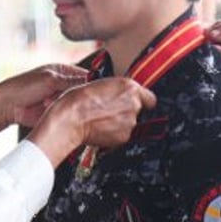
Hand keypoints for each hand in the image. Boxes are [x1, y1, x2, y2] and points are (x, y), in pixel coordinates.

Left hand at [0, 64, 87, 131]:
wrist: (6, 108)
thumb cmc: (23, 88)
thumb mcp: (50, 81)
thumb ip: (72, 81)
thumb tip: (91, 80)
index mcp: (62, 70)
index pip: (85, 74)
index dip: (94, 81)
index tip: (102, 88)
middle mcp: (64, 84)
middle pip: (83, 90)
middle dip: (83, 95)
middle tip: (84, 99)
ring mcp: (61, 99)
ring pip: (77, 103)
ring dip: (75, 106)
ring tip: (68, 106)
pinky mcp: (57, 112)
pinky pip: (69, 114)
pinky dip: (70, 115)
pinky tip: (67, 115)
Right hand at [27, 78, 156, 167]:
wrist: (71, 118)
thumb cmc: (79, 99)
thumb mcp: (102, 83)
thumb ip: (119, 90)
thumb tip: (123, 95)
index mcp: (129, 87)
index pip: (149, 97)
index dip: (141, 100)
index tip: (135, 102)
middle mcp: (134, 105)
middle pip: (137, 110)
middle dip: (126, 110)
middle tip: (109, 109)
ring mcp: (130, 122)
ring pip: (129, 123)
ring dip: (119, 122)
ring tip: (101, 118)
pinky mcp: (123, 137)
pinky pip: (122, 134)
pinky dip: (114, 133)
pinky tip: (100, 127)